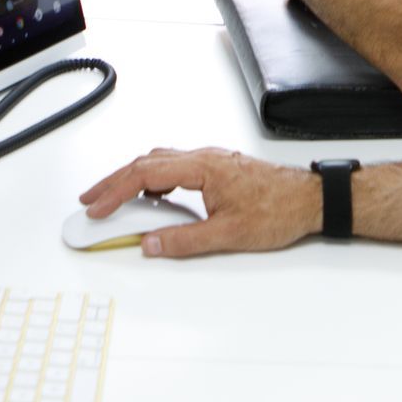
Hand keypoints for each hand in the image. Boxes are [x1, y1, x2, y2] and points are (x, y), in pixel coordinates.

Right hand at [78, 147, 319, 256]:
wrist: (311, 199)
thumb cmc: (279, 210)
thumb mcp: (228, 235)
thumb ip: (183, 240)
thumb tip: (149, 244)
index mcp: (202, 168)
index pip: (145, 175)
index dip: (115, 192)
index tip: (96, 208)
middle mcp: (204, 158)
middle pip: (146, 163)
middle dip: (113, 181)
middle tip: (90, 199)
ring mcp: (211, 161)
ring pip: (160, 162)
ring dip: (132, 178)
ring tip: (113, 197)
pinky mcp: (218, 168)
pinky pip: (175, 167)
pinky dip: (154, 178)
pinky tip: (153, 196)